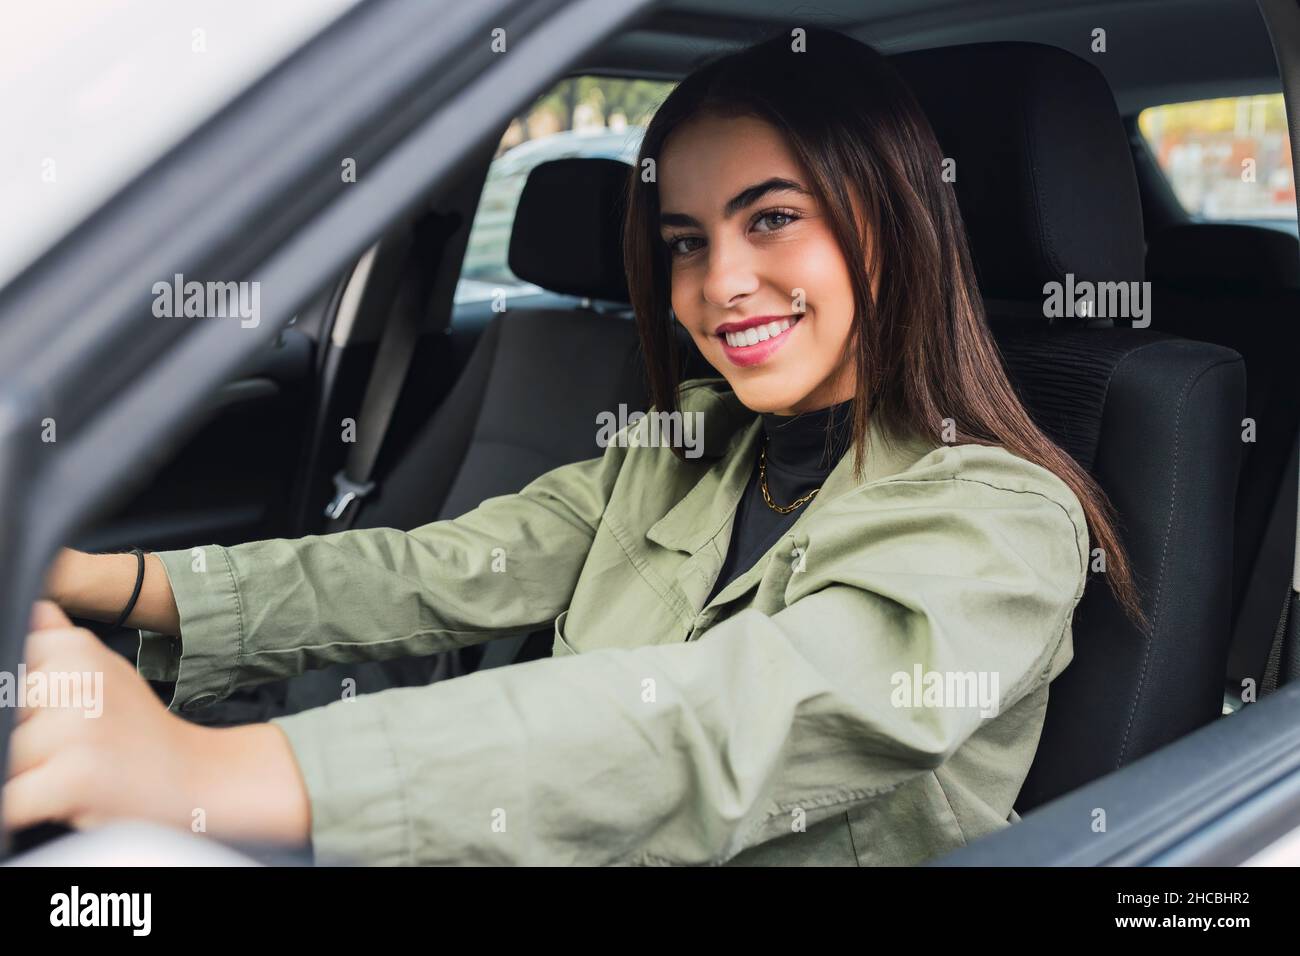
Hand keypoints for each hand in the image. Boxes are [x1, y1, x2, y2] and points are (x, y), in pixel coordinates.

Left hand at [3, 601, 310, 846]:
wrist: (199, 776)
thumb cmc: (144, 730)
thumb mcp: (108, 671)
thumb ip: (59, 642)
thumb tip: (33, 609)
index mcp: (77, 650)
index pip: (7, 667)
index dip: (20, 705)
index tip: (46, 715)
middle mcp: (78, 681)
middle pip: (2, 717)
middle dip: (21, 742)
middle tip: (63, 750)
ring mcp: (78, 730)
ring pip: (5, 758)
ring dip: (24, 778)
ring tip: (66, 776)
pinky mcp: (75, 778)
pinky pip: (11, 801)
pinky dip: (21, 810)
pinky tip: (55, 803)